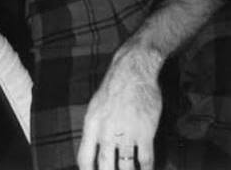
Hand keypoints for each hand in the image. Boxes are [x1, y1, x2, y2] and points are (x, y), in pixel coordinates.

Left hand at [77, 46, 161, 169]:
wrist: (132, 71)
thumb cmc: (113, 88)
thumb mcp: (95, 107)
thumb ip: (94, 130)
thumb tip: (94, 151)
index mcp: (91, 124)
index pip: (84, 158)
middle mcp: (106, 131)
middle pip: (105, 167)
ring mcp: (126, 132)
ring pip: (126, 168)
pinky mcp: (145, 132)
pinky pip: (145, 160)